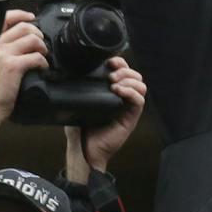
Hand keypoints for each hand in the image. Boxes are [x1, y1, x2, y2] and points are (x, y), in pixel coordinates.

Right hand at [0, 11, 48, 139]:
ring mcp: (3, 54)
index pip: (4, 19)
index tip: (31, 17)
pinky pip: (36, 56)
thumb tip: (22, 43)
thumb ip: (2, 52)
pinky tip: (41, 69)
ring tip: (42, 56)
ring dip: (42, 47)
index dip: (21, 15)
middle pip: (24, 27)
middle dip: (38, 34)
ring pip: (32, 39)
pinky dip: (43, 62)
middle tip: (40, 46)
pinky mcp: (12, 66)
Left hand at [63, 58, 146, 180]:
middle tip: (111, 74)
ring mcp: (128, 107)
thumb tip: (71, 73)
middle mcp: (123, 97)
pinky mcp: (132, 117)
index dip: (120, 62)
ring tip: (114, 83)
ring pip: (140, 85)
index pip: (123, 71)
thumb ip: (79, 90)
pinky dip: (131, 92)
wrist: (83, 150)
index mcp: (111, 92)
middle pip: (135, 75)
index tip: (109, 61)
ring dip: (129, 79)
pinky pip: (139, 100)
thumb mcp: (78, 104)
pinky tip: (118, 91)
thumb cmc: (80, 129)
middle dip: (125, 69)